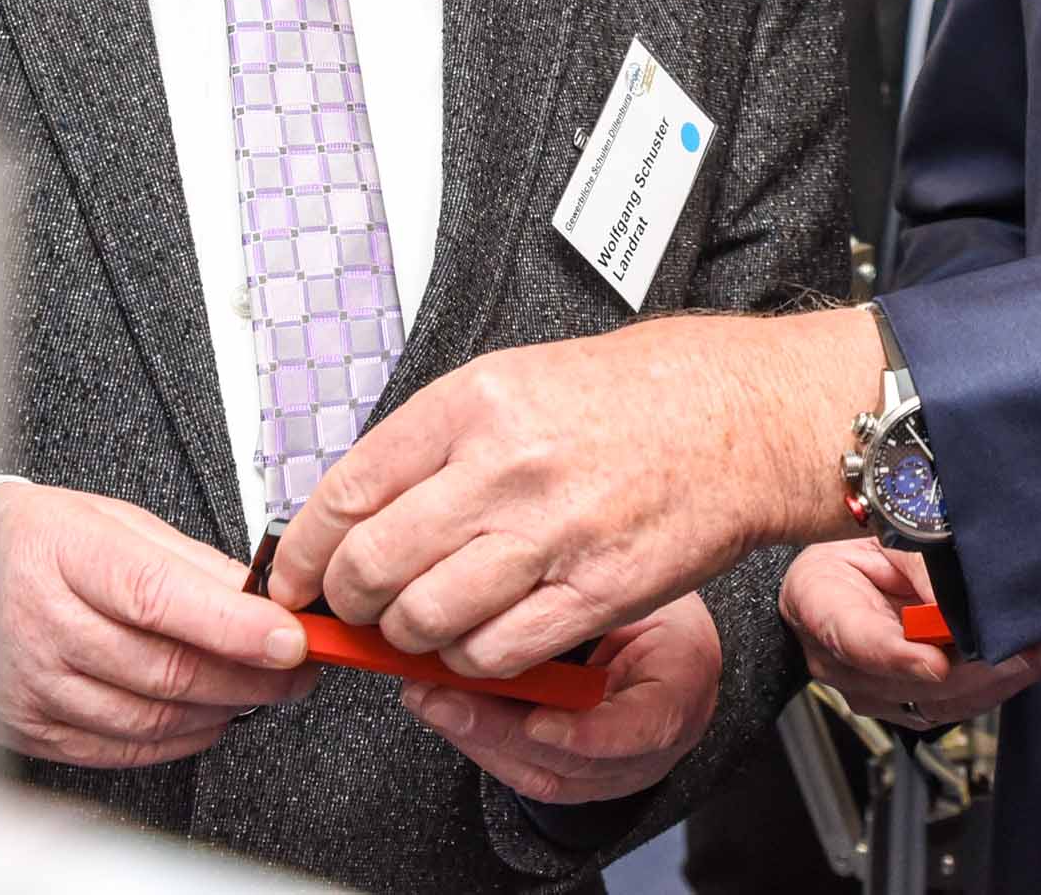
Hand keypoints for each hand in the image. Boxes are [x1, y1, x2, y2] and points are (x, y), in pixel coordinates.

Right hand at [0, 481, 315, 768]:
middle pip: (164, 667)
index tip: (289, 638)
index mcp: (68, 557)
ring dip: (221, 710)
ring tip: (261, 692)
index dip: (234, 625)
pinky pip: (115, 748)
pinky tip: (206, 720)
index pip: (161, 598)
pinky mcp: (29, 726)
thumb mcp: (111, 520)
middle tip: (298, 669)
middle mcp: (44, 625)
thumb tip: (255, 594)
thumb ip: (186, 560)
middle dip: (250, 676)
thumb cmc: (35, 537)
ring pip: (147, 716)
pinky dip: (175, 741)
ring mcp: (32, 683)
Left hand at [268, 309, 877, 679]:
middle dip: (351, 605)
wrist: (741, 416)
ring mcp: (551, 532)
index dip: (307, 553)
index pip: (348, 492)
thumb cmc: (636, 395)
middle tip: (357, 609)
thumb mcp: (517, 379)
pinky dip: (473, 661)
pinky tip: (484, 638)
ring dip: (410, 639)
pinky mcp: (595, 589)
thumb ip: (435, 440)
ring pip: (425, 621)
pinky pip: (495, 653)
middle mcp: (505, 465)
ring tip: (425, 624)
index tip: (299, 577)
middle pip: (374, 568)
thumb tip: (356, 506)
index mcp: (476, 401)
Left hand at [398, 592, 724, 807]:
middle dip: (497, 729)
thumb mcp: (642, 581)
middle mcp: (654, 740)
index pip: (646, 726)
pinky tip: (444, 710)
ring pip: (541, 774)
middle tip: (441, 695)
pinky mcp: (581, 776)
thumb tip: (511, 582)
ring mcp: (617, 767)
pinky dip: (479, 741)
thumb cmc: (654, 591)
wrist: (672, 631)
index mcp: (683, 681)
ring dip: (475, 737)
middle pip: (573, 760)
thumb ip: (591, 596)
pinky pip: (526, 772)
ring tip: (429, 698)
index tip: (538, 722)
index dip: (589, 734)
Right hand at [785, 539, 1040, 731]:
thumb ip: (919, 563)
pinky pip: (954, 705)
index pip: (856, 639)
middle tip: (1028, 650)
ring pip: (939, 702)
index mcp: (820, 605)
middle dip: (978, 670)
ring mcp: (872, 689)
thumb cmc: (855, 548)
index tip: (936, 663)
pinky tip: (1034, 662)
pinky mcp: (904, 702)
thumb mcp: (884, 533)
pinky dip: (997, 686)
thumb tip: (959, 597)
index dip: (898, 657)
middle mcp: (839, 661)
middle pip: (909, 682)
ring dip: (999, 680)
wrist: (837, 574)